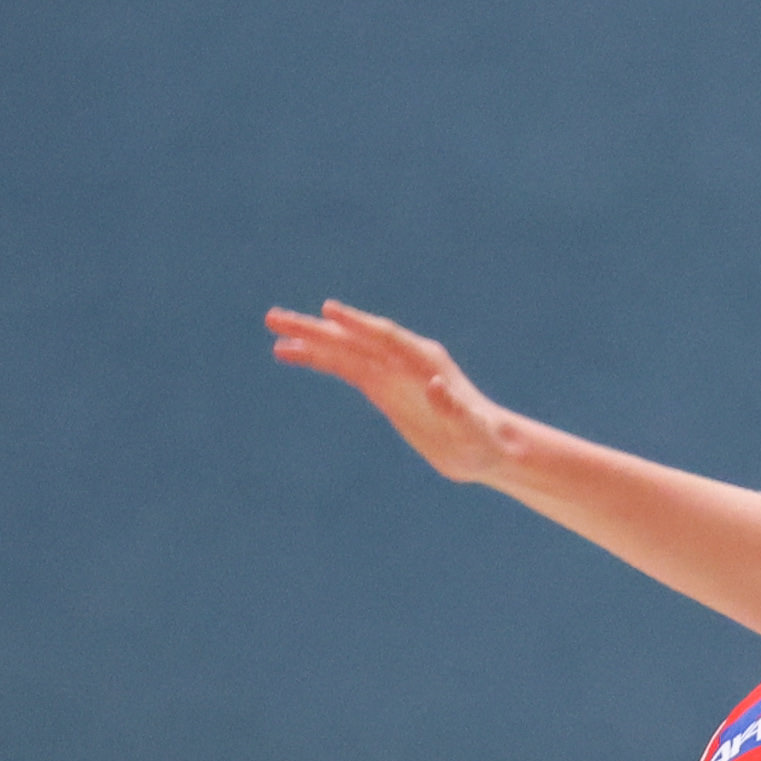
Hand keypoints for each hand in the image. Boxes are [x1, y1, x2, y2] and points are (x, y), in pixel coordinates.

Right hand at [264, 300, 518, 485]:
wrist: (487, 447)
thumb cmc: (483, 439)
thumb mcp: (472, 429)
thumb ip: (454, 408)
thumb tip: (435, 386)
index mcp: (425, 362)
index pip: (386, 338)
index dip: (358, 325)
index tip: (329, 313)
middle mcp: (404, 359)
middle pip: (355, 338)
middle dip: (318, 329)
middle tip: (276, 318)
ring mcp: (390, 371)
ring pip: (344, 349)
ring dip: (310, 340)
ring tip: (274, 330)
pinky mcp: (381, 387)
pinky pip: (344, 367)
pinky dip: (318, 359)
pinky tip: (290, 353)